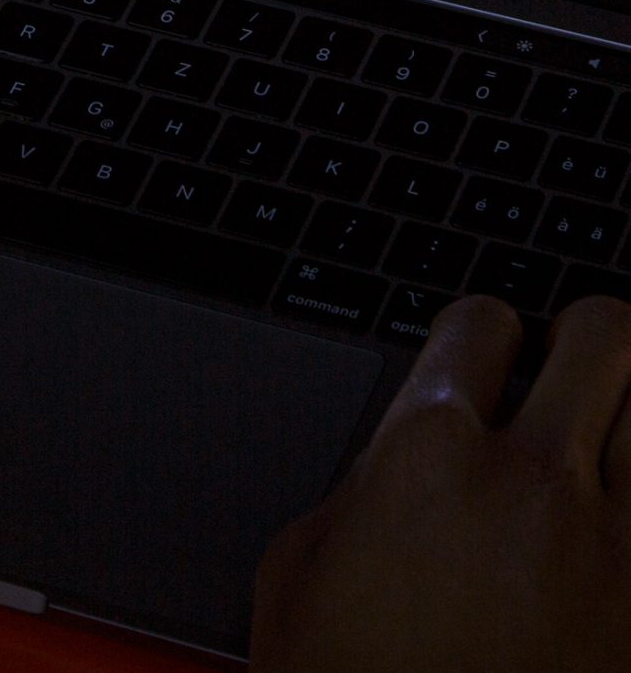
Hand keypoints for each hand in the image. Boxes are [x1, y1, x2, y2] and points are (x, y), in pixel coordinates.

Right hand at [252, 296, 630, 670]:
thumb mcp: (296, 570)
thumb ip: (355, 486)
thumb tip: (392, 461)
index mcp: (427, 456)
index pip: (478, 325)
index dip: (478, 330)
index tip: (482, 348)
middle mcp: (535, 483)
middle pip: (602, 336)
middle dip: (583, 336)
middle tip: (567, 363)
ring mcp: (615, 545)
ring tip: (611, 431)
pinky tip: (619, 513)